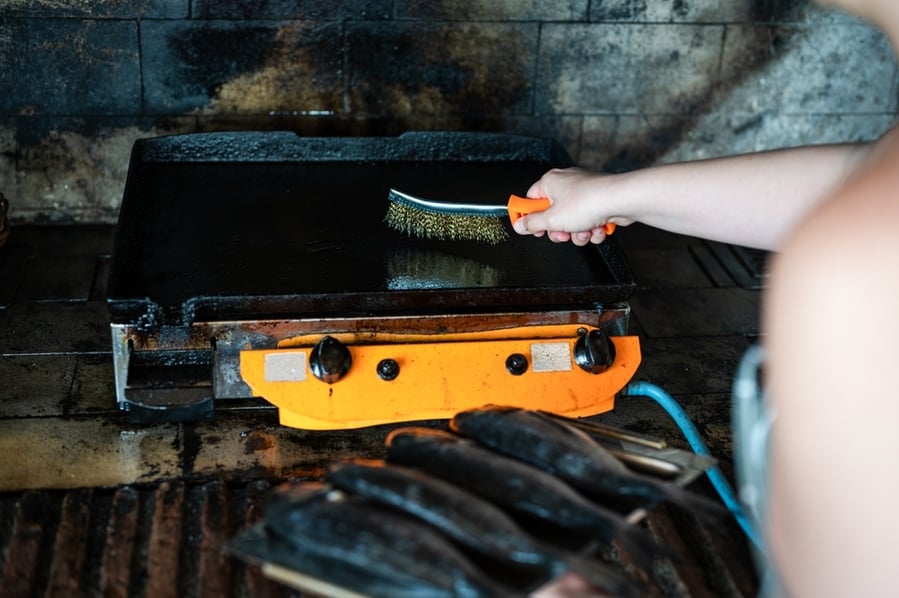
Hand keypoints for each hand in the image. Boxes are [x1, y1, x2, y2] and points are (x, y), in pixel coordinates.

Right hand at [512, 167, 626, 245]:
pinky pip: (588, 220)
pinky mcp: (598, 201)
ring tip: (585, 231)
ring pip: (572, 221)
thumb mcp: (552, 219)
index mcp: (550, 182)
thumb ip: (533, 223)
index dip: (529, 217)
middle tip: (563, 234)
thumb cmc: (587, 203)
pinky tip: (597, 228)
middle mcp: (566, 183)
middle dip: (559, 230)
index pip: (530, 199)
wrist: (620, 201)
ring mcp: (584, 192)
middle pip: (552, 214)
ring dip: (577, 233)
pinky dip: (592, 229)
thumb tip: (519, 225)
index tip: (529, 229)